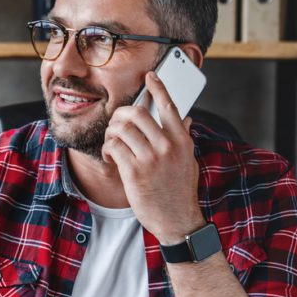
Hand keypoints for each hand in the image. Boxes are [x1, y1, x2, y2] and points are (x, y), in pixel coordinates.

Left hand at [101, 70, 204, 244]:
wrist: (177, 220)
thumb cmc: (180, 191)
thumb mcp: (188, 162)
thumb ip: (184, 139)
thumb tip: (185, 118)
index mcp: (181, 141)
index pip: (170, 106)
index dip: (158, 87)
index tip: (150, 76)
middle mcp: (167, 146)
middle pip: (137, 114)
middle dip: (121, 114)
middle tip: (117, 122)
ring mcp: (151, 159)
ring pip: (121, 129)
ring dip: (111, 132)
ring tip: (112, 142)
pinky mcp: (135, 173)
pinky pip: (114, 148)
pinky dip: (107, 149)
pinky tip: (110, 156)